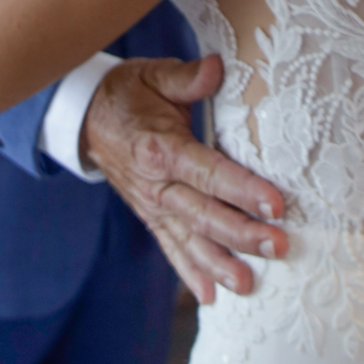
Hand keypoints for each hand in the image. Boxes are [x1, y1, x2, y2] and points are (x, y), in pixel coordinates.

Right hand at [84, 54, 287, 304]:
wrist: (84, 117)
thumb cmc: (128, 93)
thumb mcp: (154, 74)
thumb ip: (188, 76)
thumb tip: (219, 67)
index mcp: (160, 148)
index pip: (207, 172)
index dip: (242, 189)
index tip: (275, 204)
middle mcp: (156, 184)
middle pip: (203, 214)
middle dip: (242, 234)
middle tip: (278, 246)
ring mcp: (152, 205)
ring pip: (189, 239)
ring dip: (219, 262)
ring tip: (249, 283)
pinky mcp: (150, 216)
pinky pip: (171, 248)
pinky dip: (190, 273)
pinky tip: (212, 296)